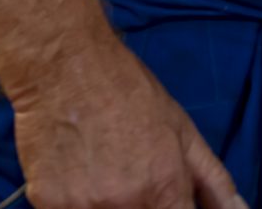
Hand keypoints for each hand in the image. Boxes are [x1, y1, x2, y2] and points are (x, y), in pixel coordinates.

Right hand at [7, 33, 246, 208]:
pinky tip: (75, 173)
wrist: (66, 66)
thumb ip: (214, 183)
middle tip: (127, 179)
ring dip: (105, 205)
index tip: (164, 202)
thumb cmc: (129, 93)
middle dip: (140, 206)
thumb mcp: (183, 132)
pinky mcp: (46, 203)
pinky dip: (72, 202)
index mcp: (164, 191)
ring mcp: (83, 208)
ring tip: (101, 173)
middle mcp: (125, 206)